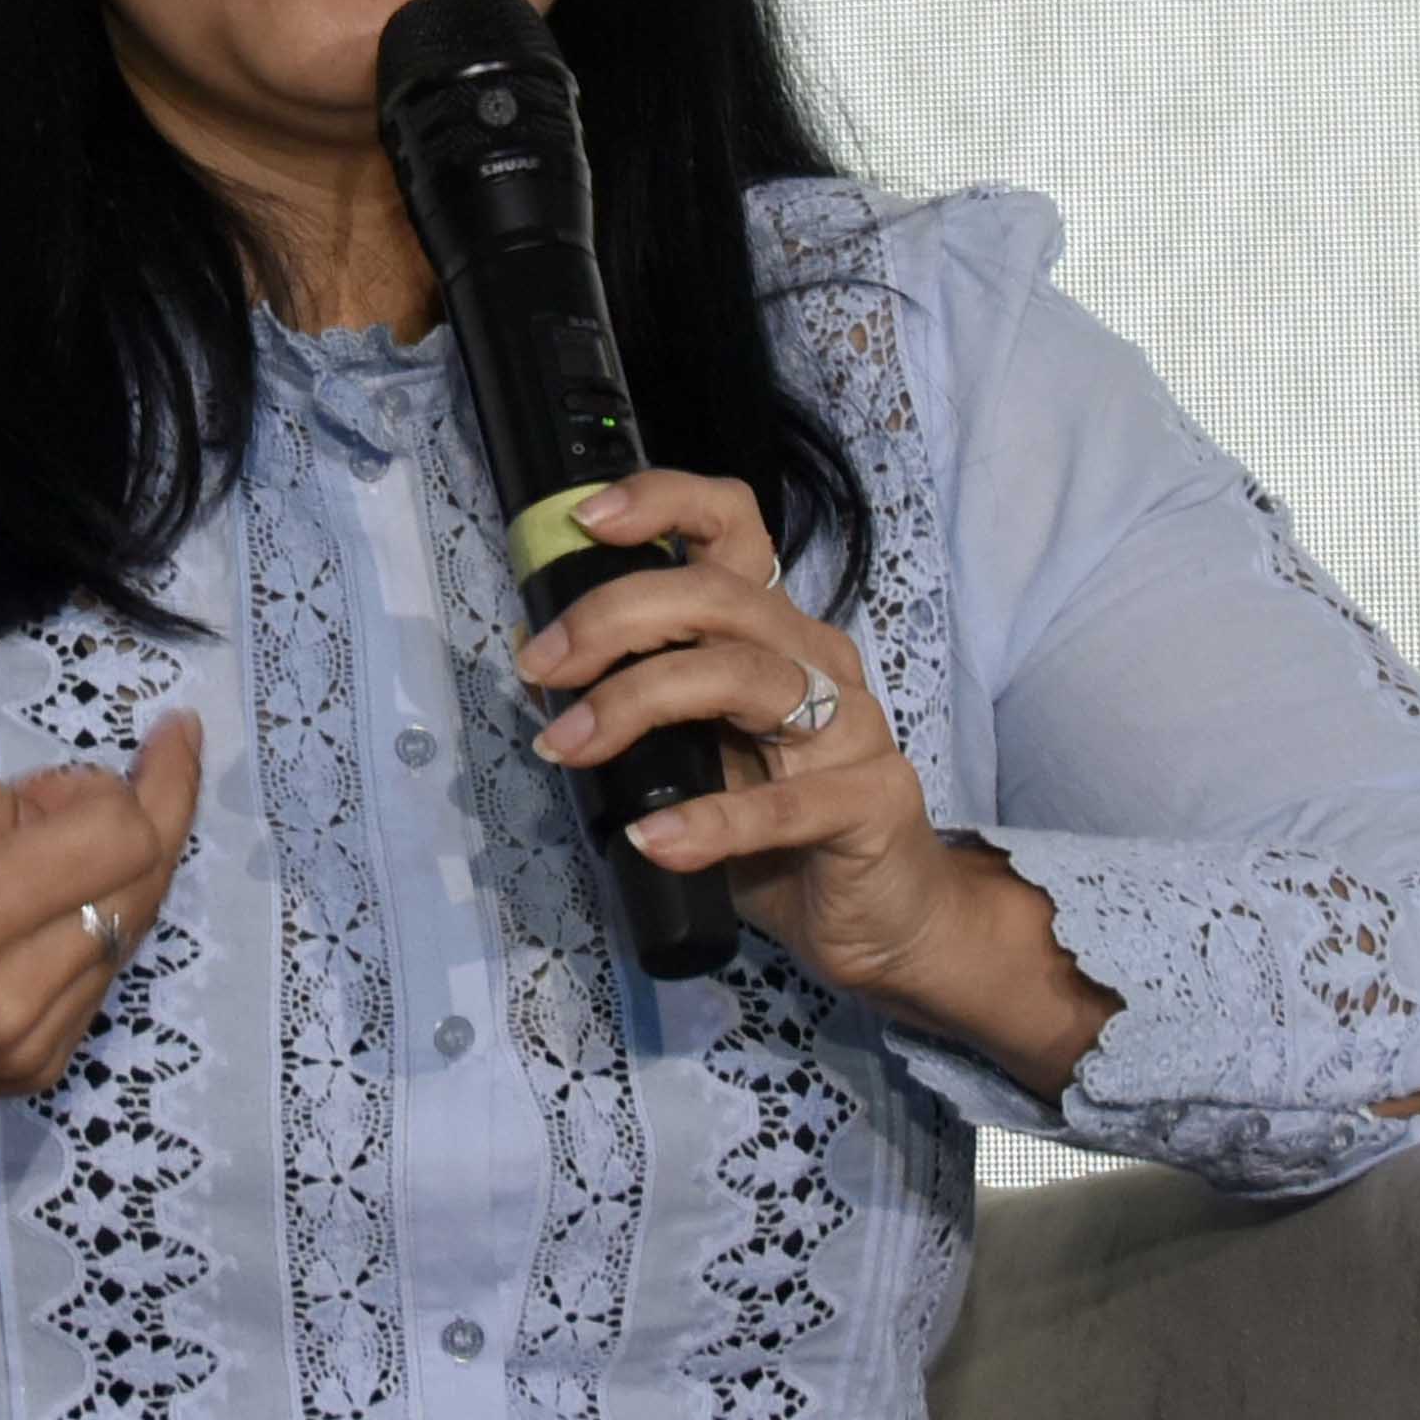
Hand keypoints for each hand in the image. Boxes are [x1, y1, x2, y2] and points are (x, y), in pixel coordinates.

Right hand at [0, 714, 202, 1127]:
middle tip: (112, 774)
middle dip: (147, 814)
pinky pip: (102, 979)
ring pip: (133, 933)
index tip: (157, 733)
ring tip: (46, 840)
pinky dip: (95, 924)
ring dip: (116, 873)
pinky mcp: (31, 1072)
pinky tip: (45, 898)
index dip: (152, 778)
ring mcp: (27, 1047)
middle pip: (146, 886)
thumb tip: (60, 809)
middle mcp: (12, 996)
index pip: (123, 838)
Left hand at [513, 470, 980, 1007]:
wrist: (883, 916)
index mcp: (773, 631)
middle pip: (718, 597)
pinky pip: (785, 804)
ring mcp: (852, 728)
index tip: (588, 520)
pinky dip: (708, 822)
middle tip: (541, 668)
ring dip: (638, 703)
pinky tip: (654, 838)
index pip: (735, 528)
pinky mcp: (872, 801)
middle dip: (614, 619)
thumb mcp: (694, 755)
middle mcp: (816, 660)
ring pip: (743, 676)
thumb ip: (635, 706)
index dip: (665, 503)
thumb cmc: (779, 830)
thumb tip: (535, 657)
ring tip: (569, 748)